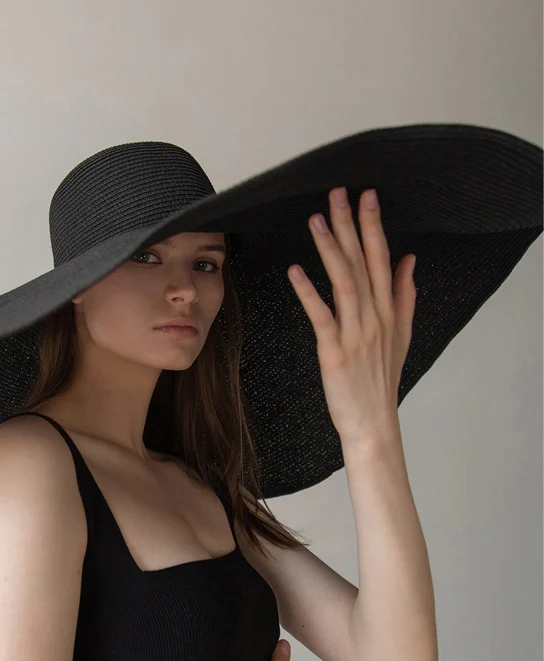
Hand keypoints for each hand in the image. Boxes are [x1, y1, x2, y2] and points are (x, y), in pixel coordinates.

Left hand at [288, 187, 416, 445]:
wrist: (373, 422)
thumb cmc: (381, 379)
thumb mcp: (401, 334)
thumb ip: (405, 295)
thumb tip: (410, 259)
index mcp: (389, 310)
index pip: (382, 258)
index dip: (373, 226)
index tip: (366, 195)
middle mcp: (375, 316)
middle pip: (363, 263)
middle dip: (350, 225)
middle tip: (338, 193)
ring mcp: (356, 333)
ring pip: (344, 282)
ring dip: (330, 249)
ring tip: (316, 220)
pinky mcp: (335, 351)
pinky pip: (322, 316)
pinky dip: (309, 293)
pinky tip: (296, 271)